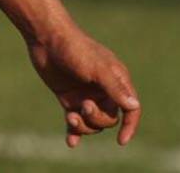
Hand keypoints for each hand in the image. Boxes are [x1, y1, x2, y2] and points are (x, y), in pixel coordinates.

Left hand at [27, 27, 140, 147]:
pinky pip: (75, 121)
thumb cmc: (75, 49)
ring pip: (91, 123)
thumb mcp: (97, 68)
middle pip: (108, 119)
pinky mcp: (68, 98)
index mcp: (116, 80)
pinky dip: (74, 132)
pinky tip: (71, 142)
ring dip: (83, 126)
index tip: (121, 140)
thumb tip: (134, 106)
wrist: (46, 38)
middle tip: (83, 106)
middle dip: (96, 118)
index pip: (130, 109)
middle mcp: (103, 90)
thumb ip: (114, 88)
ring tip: (70, 118)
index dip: (130, 126)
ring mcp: (85, 94)